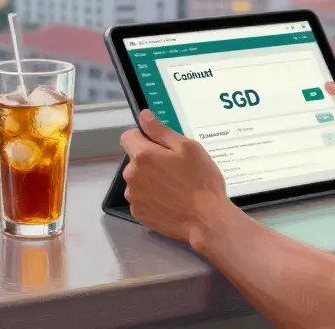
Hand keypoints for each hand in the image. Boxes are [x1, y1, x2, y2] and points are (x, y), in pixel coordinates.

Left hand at [119, 110, 234, 243]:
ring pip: (138, 180)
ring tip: (175, 187)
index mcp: (143, 155)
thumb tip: (144, 116)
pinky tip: (170, 201)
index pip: (128, 136)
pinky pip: (141, 198)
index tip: (161, 146)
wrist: (206, 219)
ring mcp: (133, 197)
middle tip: (176, 168)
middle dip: (150, 160)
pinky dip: (152, 197)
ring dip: (150, 179)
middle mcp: (131, 175)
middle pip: (135, 160)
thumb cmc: (200, 180)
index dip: (144, 137)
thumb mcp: (188, 148)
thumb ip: (161, 130)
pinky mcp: (138, 214)